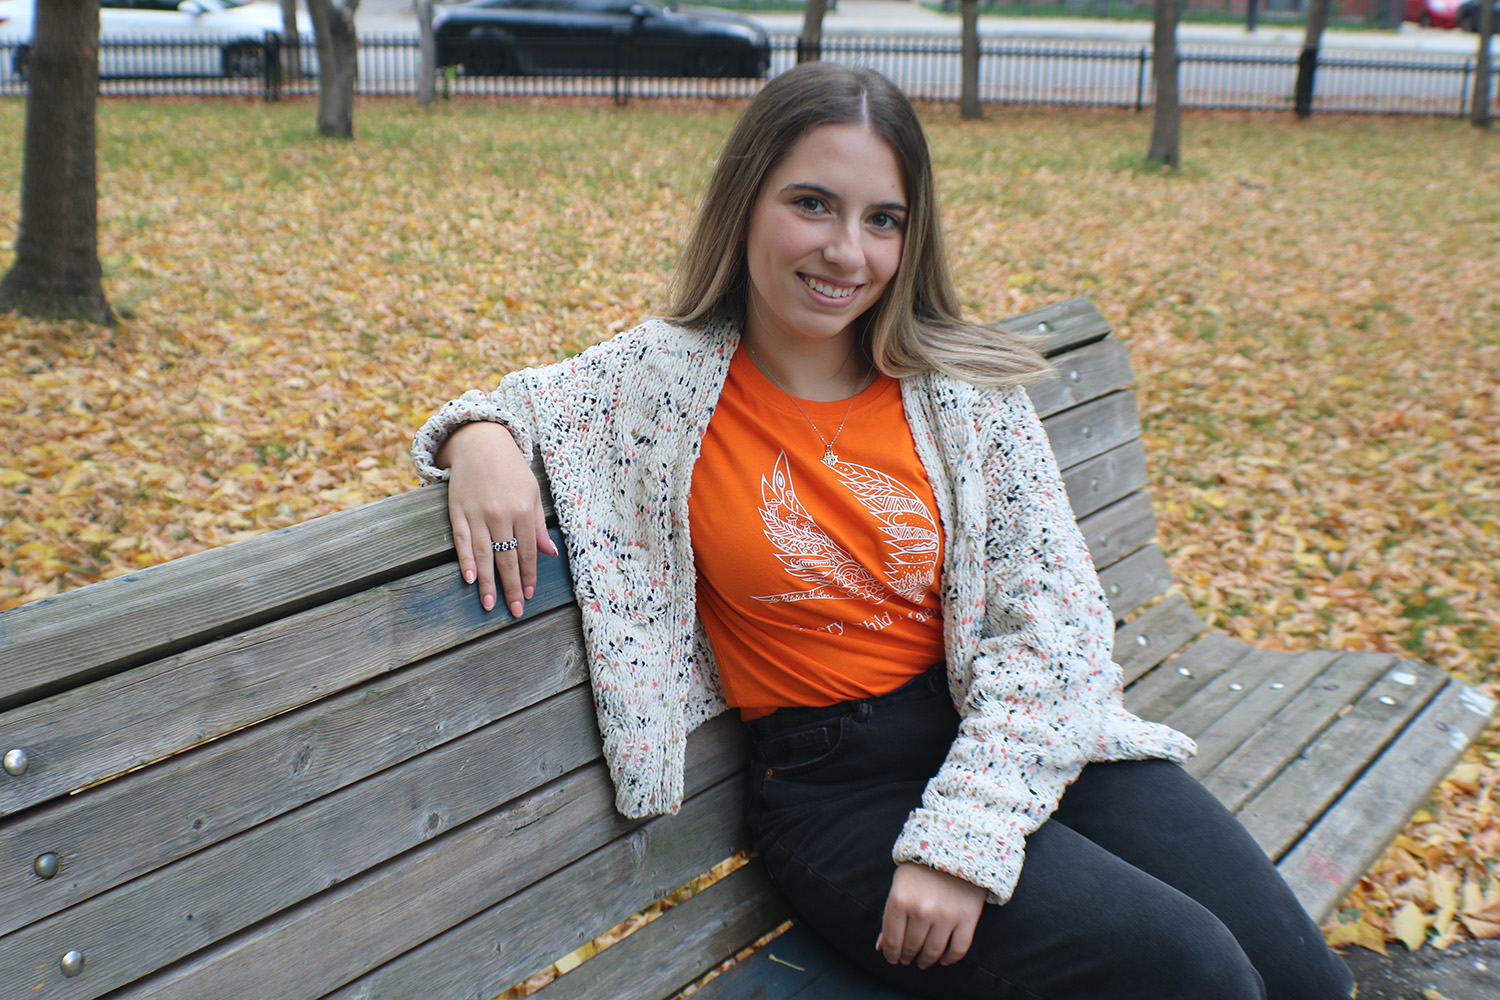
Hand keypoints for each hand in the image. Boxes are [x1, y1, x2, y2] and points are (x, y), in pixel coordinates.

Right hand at [437, 422, 557, 615]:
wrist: (481, 443)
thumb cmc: (511, 471)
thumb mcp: (532, 493)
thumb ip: (537, 525)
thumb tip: (550, 554)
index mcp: (522, 510)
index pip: (527, 551)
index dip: (529, 575)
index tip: (529, 594)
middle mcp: (500, 514)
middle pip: (507, 558)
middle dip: (511, 586)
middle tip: (514, 610)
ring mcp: (477, 514)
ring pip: (484, 554)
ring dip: (487, 582)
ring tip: (490, 604)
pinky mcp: (457, 511)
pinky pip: (462, 541)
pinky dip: (465, 560)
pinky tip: (469, 578)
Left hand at [876, 862, 985, 969]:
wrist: (956, 849)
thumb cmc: (921, 869)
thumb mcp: (899, 886)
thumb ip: (890, 916)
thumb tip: (881, 947)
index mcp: (900, 900)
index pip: (893, 939)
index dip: (891, 953)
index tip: (892, 958)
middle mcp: (922, 910)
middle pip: (912, 946)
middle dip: (907, 956)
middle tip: (907, 958)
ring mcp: (946, 915)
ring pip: (933, 951)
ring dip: (926, 960)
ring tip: (922, 962)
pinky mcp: (967, 918)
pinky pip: (958, 948)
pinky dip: (950, 959)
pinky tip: (944, 960)